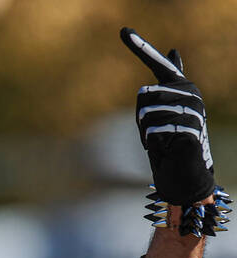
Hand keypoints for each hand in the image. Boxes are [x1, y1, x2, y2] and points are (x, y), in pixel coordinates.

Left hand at [121, 27, 214, 205]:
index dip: (139, 46)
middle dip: (140, 118)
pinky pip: (155, 130)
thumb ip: (162, 86)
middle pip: (143, 94)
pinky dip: (152, 143)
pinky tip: (164, 147)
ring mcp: (192, 109)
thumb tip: (175, 50)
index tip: (123, 29)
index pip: (157, 63)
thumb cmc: (166, 140)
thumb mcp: (158, 112)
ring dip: (146, 133)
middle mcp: (189, 92)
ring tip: (159, 140)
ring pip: (147, 114)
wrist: (182, 168)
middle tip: (152, 131)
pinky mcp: (190, 128)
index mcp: (179, 85)